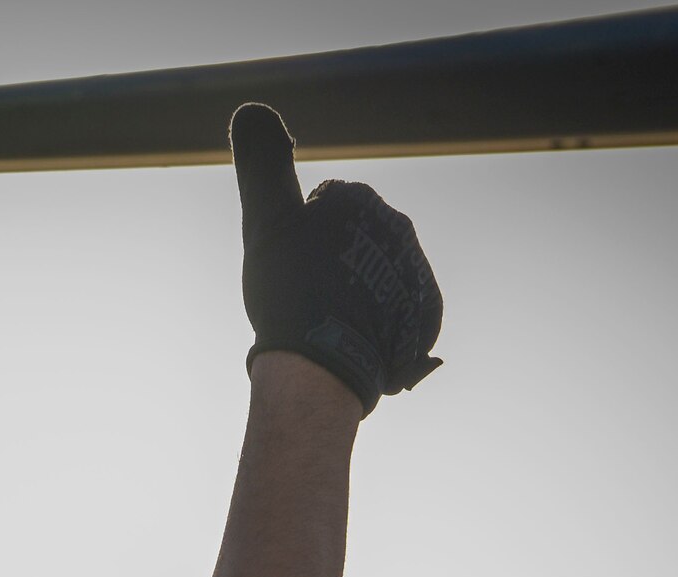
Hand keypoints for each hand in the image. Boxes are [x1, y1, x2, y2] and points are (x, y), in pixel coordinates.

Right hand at [231, 103, 442, 414]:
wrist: (323, 366)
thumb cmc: (289, 291)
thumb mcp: (266, 221)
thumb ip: (261, 165)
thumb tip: (251, 109)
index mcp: (360, 197)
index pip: (321, 211)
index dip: (297, 242)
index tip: (289, 269)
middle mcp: (396, 226)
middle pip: (350, 244)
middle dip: (330, 266)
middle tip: (306, 300)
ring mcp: (414, 270)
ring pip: (372, 277)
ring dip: (353, 296)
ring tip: (329, 325)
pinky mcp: (426, 313)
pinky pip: (395, 311)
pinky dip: (376, 324)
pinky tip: (352, 340)